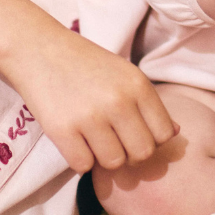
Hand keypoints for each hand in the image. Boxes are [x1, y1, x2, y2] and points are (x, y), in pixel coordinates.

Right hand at [8, 25, 178, 175]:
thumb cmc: (85, 63)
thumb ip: (149, 104)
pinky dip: (79, 159)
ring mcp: (90, 117)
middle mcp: (119, 101)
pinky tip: (74, 139)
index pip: (164, 134)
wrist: (38, 48)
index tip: (133, 132)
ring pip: (113, 163)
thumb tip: (176, 133)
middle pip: (142, 154)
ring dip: (103, 157)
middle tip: (112, 139)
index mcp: (138, 85)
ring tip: (92, 137)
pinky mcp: (63, 130)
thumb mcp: (124, 73)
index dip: (151, 139)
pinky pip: (83, 166)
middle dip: (129, 152)